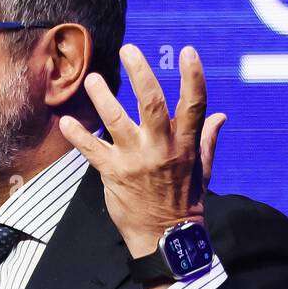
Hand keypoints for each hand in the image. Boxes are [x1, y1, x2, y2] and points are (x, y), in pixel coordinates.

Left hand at [59, 44, 225, 260]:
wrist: (166, 238)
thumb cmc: (185, 201)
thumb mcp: (202, 169)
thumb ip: (206, 139)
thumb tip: (220, 116)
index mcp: (186, 144)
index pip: (194, 104)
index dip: (193, 76)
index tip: (187, 51)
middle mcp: (161, 148)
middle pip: (151, 103)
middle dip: (140, 73)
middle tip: (128, 50)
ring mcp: (136, 160)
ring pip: (117, 120)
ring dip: (103, 97)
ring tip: (93, 79)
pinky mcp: (114, 173)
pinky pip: (92, 150)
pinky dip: (78, 135)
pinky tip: (66, 121)